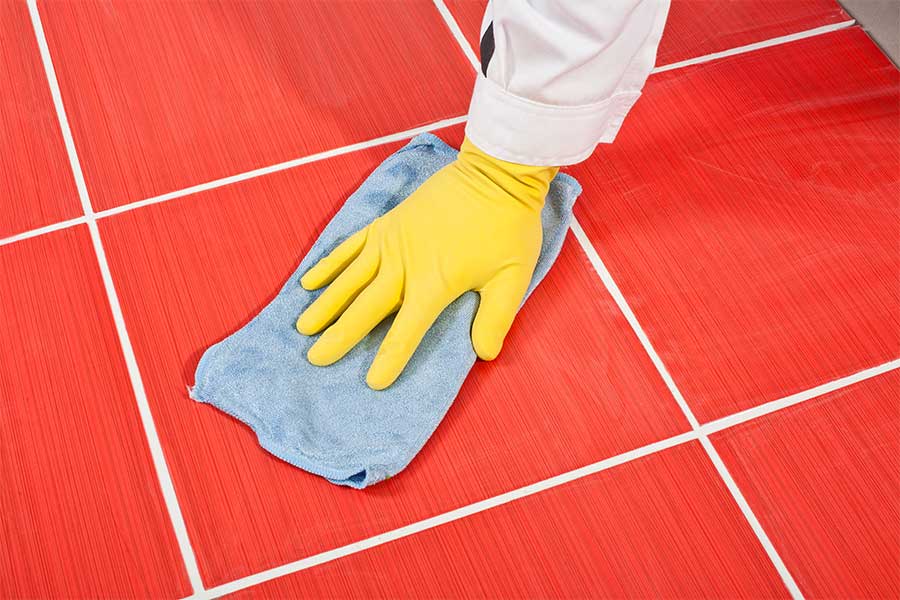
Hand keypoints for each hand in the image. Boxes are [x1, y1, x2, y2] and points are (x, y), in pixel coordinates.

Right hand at [296, 137, 557, 389]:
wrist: (494, 174)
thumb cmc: (507, 227)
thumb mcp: (512, 277)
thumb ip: (496, 318)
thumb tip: (485, 355)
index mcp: (434, 284)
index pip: (407, 330)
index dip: (390, 357)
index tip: (373, 382)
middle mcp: (404, 265)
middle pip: (365, 307)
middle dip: (340, 335)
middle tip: (315, 358)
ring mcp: (391, 242)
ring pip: (350, 278)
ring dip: (326, 303)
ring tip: (304, 327)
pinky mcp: (387, 223)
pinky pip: (350, 246)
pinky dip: (329, 265)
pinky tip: (310, 281)